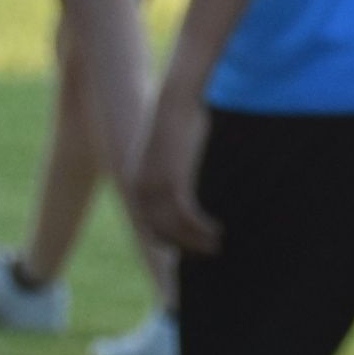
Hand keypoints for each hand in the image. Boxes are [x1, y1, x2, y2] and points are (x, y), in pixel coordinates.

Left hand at [129, 84, 222, 258]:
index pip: (149, 226)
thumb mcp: (167, 146)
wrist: (175, 101)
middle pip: (160, 233)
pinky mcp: (173, 183)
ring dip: (197, 241)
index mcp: (136, 183)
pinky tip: (217, 230)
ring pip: (175, 229)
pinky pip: (187, 217)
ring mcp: (155, 188)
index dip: (169, 242)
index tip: (190, 249)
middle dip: (184, 248)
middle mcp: (141, 190)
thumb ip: (170, 163)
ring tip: (217, 244)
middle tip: (207, 253)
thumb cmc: (177, 118)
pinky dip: (202, 228)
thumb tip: (183, 171)